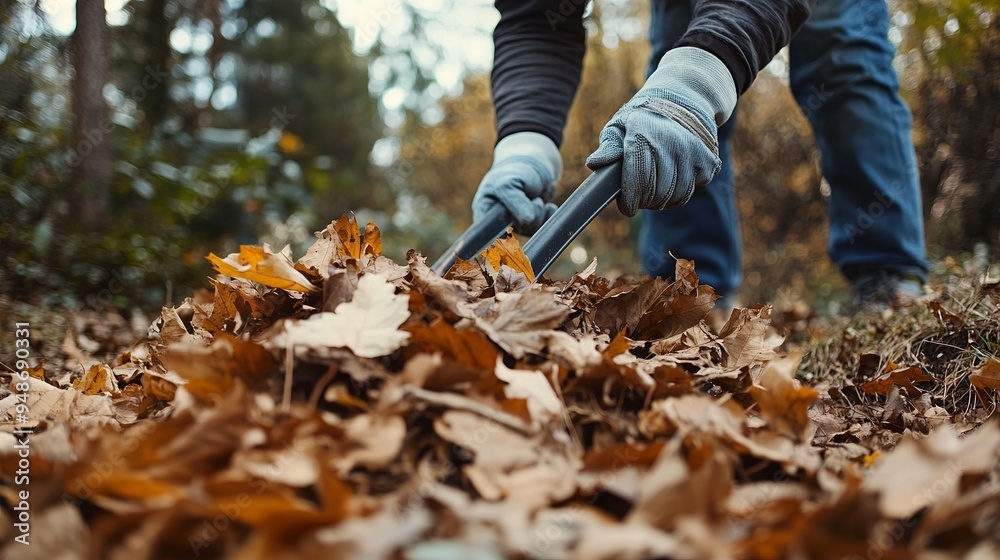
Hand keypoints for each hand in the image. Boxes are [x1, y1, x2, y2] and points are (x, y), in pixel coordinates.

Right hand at [472, 132, 561, 234]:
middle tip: (531, 199)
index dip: (497, 241)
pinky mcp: (532, 224)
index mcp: (484, 212)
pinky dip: (548, 216)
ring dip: (538, 213)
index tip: (513, 232)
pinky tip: (548, 205)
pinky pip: (542, 229)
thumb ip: (515, 202)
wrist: (535, 163)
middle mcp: (498, 222)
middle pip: (512, 235)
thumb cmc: (514, 170)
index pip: (486, 238)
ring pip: (529, 231)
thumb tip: (527, 221)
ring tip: (536, 197)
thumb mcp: (509, 183)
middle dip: (525, 219)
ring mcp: (516, 224)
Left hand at [586, 47, 737, 216]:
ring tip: (653, 191)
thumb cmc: (644, 117)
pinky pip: (691, 191)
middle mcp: (671, 142)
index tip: (626, 206)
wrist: (685, 99)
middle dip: (644, 201)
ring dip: (662, 200)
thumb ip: (608, 146)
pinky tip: (672, 179)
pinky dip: (679, 192)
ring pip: (674, 196)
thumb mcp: (620, 124)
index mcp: (644, 134)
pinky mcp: (708, 161)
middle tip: (639, 197)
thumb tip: (594, 164)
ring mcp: (692, 152)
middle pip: (655, 193)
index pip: (636, 181)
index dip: (630, 200)